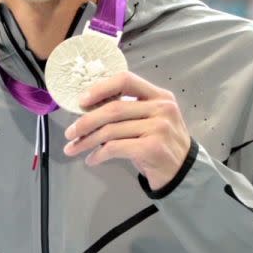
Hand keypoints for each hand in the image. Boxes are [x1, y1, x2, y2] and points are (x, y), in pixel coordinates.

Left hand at [62, 71, 191, 190]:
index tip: (81, 101)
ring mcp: (159, 128)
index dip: (100, 88)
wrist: (183, 171)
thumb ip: (127, 109)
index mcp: (159, 95)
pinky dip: (98, 155)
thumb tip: (87, 107)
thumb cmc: (159, 142)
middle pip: (113, 109)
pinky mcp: (152, 148)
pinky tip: (91, 160)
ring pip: (110, 131)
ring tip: (73, 148)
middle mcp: (161, 108)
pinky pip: (115, 148)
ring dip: (86, 141)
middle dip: (85, 121)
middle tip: (69, 132)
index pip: (126, 80)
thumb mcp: (149, 119)